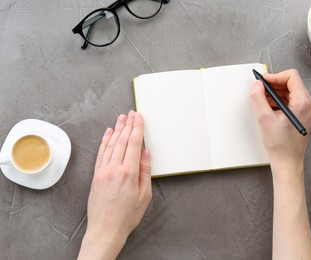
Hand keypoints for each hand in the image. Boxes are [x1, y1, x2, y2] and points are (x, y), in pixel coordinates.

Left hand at [78, 111, 151, 259]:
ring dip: (116, 129)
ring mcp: (103, 171)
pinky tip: (108, 133)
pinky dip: (104, 141)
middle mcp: (114, 168)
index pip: (133, 144)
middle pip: (121, 141)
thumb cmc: (127, 215)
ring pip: (110, 145)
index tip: (139, 118)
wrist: (105, 229)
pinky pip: (100, 153)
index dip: (137, 129)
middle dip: (127, 125)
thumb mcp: (144, 195)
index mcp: (128, 173)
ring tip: (121, 118)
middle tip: (131, 114)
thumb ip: (145, 171)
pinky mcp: (96, 175)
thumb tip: (145, 153)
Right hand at [250, 69, 310, 179]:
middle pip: (292, 83)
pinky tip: (269, 107)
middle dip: (275, 84)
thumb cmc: (280, 146)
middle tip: (261, 89)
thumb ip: (258, 98)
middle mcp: (309, 105)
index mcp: (303, 103)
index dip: (275, 76)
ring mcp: (308, 111)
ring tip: (263, 99)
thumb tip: (257, 85)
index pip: (291, 76)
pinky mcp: (304, 116)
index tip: (264, 81)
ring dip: (277, 93)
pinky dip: (281, 101)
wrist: (287, 163)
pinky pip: (293, 101)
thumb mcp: (264, 118)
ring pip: (292, 92)